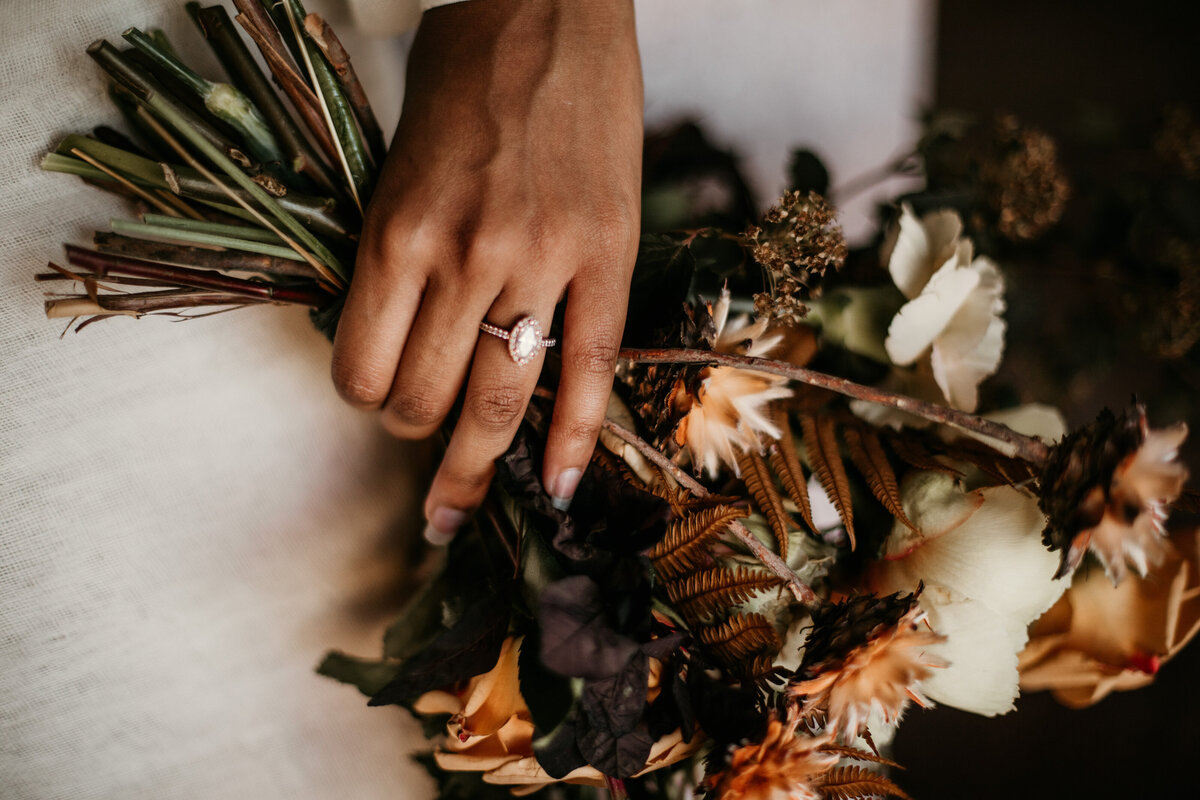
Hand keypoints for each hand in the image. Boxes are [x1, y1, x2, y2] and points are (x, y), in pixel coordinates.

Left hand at [331, 0, 642, 541]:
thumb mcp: (392, 153)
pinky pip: (590, 369)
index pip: (361, 369)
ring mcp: (542, 262)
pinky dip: (572, 437)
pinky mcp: (607, 258)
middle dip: (415, 434)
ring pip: (501, 401)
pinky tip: (557, 486)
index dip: (361, 398)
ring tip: (459, 510)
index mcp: (396, 230)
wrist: (555, 6)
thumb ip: (390, 248)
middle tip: (419, 436)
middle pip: (426, 399)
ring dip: (474, 467)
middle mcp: (464, 258)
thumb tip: (393, 328)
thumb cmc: (465, 68)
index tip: (373, 394)